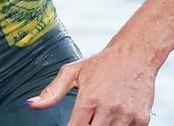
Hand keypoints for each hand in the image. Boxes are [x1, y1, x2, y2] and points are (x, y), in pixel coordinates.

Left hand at [26, 46, 155, 125]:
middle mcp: (109, 108)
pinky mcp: (142, 119)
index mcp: (90, 99)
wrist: (135, 53)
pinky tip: (116, 117)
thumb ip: (52, 91)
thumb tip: (31, 104)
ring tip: (101, 115)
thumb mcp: (74, 71)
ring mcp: (127, 115)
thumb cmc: (103, 63)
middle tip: (88, 118)